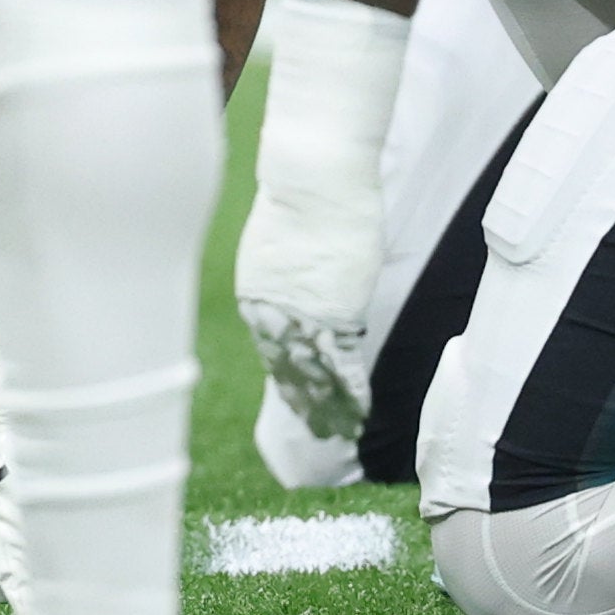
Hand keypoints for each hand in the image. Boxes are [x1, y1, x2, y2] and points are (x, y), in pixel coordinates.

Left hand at [235, 197, 382, 448]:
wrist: (312, 180)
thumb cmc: (303, 201)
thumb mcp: (285, 248)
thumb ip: (291, 277)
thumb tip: (304, 285)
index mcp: (255, 295)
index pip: (271, 346)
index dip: (284, 374)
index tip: (293, 396)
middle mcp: (270, 312)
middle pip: (286, 366)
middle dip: (302, 400)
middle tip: (315, 431)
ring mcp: (301, 316)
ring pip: (312, 372)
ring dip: (327, 405)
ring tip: (339, 433)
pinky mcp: (333, 314)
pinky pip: (339, 362)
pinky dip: (349, 389)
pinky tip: (358, 411)